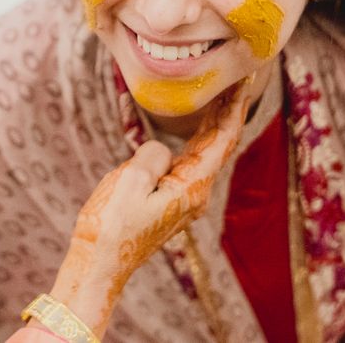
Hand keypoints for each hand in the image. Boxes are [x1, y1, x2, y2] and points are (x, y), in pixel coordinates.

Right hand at [43, 78, 253, 337]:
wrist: (99, 265)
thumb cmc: (110, 227)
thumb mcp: (128, 183)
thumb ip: (152, 158)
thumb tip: (163, 149)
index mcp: (191, 187)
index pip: (222, 139)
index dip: (233, 107)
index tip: (245, 80)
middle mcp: (195, 194)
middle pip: (219, 143)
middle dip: (228, 110)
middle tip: (237, 79)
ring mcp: (183, 198)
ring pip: (205, 152)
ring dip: (213, 123)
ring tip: (221, 95)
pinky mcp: (169, 200)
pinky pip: (187, 162)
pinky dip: (194, 139)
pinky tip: (194, 127)